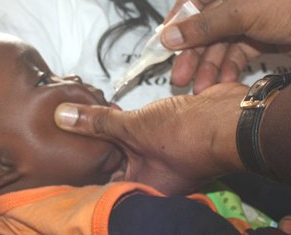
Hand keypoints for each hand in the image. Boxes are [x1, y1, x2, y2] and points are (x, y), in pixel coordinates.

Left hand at [54, 83, 247, 194]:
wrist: (231, 118)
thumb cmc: (188, 135)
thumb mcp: (134, 127)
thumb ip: (98, 123)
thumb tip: (63, 117)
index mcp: (143, 186)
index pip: (103, 181)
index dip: (82, 164)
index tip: (58, 150)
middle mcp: (155, 177)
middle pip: (115, 160)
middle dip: (95, 142)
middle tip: (67, 126)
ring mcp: (165, 157)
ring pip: (129, 142)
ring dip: (112, 126)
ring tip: (87, 112)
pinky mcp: (173, 136)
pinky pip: (144, 129)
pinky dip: (130, 118)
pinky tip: (114, 105)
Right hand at [161, 0, 290, 90]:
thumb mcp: (240, 11)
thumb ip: (203, 26)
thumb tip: (168, 37)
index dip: (178, 21)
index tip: (164, 46)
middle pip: (207, 21)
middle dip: (193, 50)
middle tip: (179, 76)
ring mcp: (255, 12)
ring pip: (222, 40)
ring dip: (211, 63)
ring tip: (200, 87)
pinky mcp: (268, 34)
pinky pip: (240, 50)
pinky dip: (230, 65)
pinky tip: (222, 82)